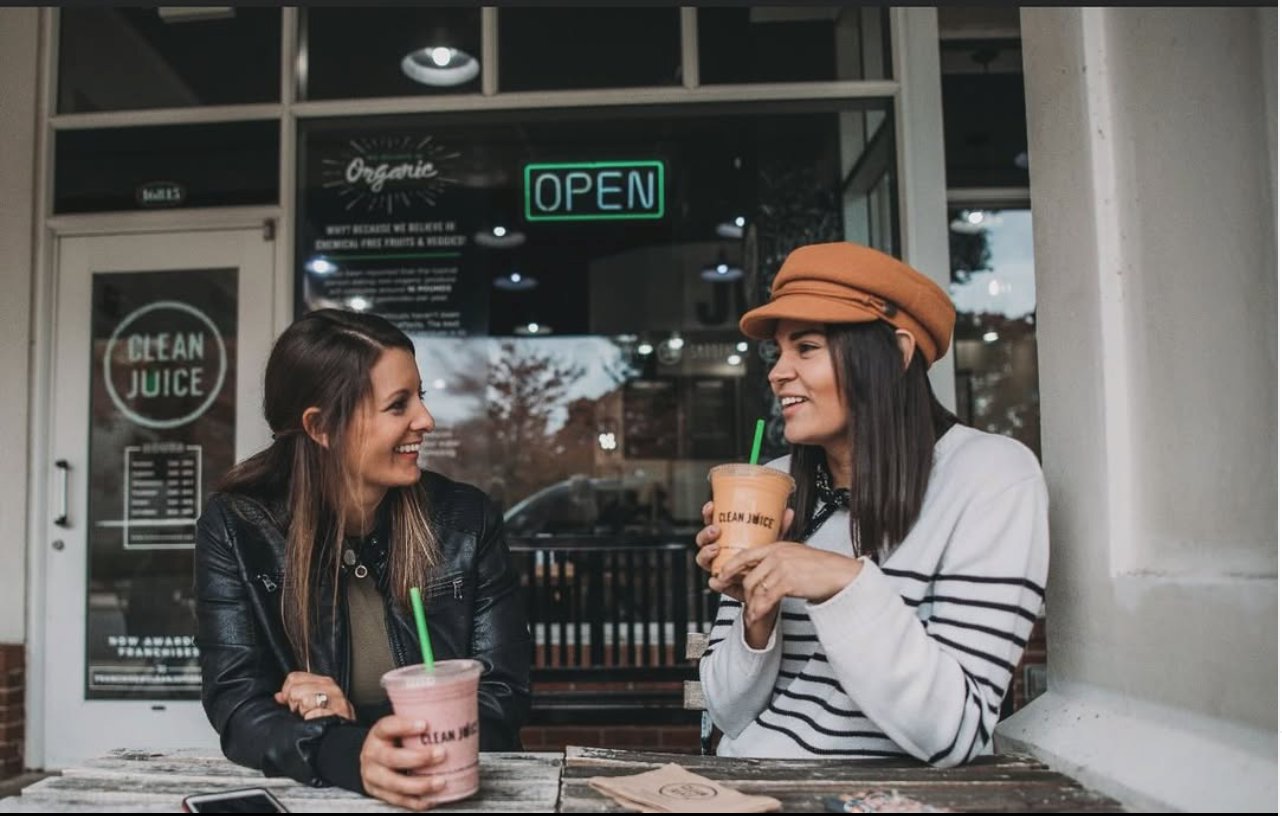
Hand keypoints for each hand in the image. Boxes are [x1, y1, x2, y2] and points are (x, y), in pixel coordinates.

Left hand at [274, 671, 354, 720]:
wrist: (346, 733)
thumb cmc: (330, 718)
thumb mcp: (313, 701)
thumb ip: (296, 694)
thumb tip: (279, 696)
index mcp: (323, 681)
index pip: (294, 677)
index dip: (288, 691)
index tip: (292, 702)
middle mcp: (330, 687)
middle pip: (296, 689)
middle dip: (295, 703)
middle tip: (303, 711)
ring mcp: (334, 699)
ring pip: (304, 700)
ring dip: (304, 712)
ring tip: (310, 716)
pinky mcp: (337, 712)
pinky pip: (314, 713)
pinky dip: (312, 719)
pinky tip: (316, 721)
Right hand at [360, 715, 449, 810]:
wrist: (373, 759)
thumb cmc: (394, 741)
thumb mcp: (399, 729)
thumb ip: (419, 726)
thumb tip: (455, 717)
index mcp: (378, 734)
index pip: (388, 727)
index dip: (405, 726)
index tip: (425, 724)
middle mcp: (372, 754)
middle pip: (391, 758)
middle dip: (418, 758)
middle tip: (441, 754)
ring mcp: (373, 776)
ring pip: (394, 783)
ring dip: (420, 784)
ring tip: (440, 782)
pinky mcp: (378, 792)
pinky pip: (398, 800)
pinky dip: (416, 801)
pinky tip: (431, 799)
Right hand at [694, 501, 794, 603]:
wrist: (768, 584)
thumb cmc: (765, 559)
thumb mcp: (771, 540)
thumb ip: (778, 527)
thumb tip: (787, 512)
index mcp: (727, 535)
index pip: (713, 521)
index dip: (709, 513)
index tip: (712, 507)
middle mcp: (720, 549)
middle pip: (704, 539)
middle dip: (706, 533)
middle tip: (716, 530)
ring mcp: (720, 565)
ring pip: (703, 559)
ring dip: (706, 553)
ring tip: (715, 549)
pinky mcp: (724, 583)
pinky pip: (715, 582)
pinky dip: (714, 582)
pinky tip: (717, 579)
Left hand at [721, 542, 863, 625]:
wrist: (840, 574)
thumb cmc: (821, 567)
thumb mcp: (796, 555)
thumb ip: (778, 560)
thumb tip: (763, 571)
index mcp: (777, 546)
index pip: (746, 554)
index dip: (731, 566)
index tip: (722, 575)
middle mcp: (776, 555)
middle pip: (749, 576)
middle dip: (744, 594)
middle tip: (745, 604)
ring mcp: (781, 567)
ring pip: (755, 589)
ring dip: (752, 605)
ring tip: (752, 615)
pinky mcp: (787, 581)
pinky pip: (765, 599)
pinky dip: (759, 610)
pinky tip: (758, 616)